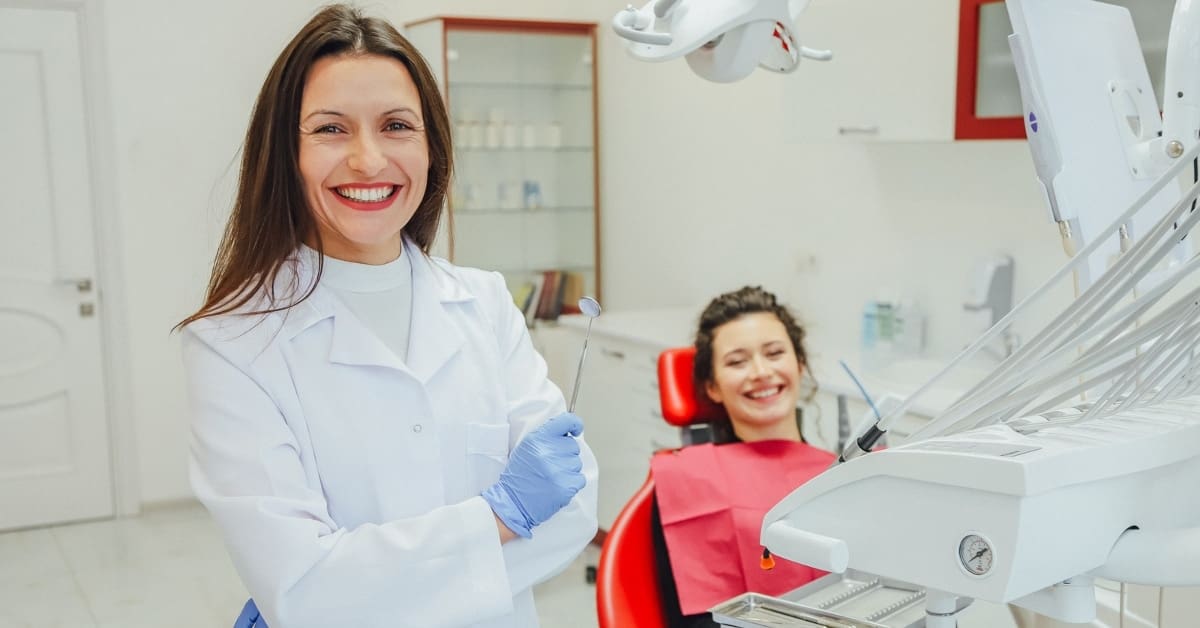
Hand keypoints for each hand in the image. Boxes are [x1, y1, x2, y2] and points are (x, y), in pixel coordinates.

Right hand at [481, 413, 585, 538]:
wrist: (513, 502)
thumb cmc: (519, 476)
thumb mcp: (526, 448)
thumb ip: (545, 437)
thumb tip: (567, 432)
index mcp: (537, 439)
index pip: (566, 421)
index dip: (574, 424)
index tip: (576, 429)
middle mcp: (548, 452)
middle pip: (573, 445)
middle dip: (565, 453)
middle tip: (551, 464)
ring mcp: (558, 470)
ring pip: (577, 463)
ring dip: (568, 470)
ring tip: (551, 477)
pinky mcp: (566, 486)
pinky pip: (580, 479)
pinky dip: (572, 484)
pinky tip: (557, 486)